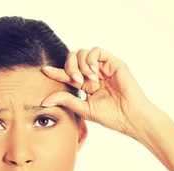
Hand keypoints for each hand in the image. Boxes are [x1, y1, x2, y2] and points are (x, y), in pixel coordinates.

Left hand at [40, 47, 158, 140]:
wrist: (129, 116)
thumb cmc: (110, 116)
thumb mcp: (83, 109)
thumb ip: (65, 101)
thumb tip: (44, 100)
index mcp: (86, 85)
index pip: (67, 75)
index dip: (56, 72)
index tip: (45, 71)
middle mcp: (94, 74)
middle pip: (73, 59)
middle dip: (70, 68)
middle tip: (76, 81)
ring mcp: (103, 68)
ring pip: (83, 53)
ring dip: (81, 65)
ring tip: (88, 79)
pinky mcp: (113, 63)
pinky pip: (96, 51)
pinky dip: (91, 60)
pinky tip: (94, 73)